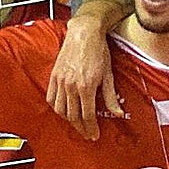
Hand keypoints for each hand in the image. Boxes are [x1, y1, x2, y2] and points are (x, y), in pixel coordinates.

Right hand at [46, 17, 123, 140]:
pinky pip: (51, 98)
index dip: (91, 128)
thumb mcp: (108, 75)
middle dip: (81, 128)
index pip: (87, 115)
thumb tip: (117, 114)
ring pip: (61, 109)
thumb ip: (110, 97)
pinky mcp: (54, 75)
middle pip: (74, 116)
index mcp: (86, 87)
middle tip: (87, 133)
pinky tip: (63, 111)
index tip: (94, 135)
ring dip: (69, 120)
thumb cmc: (99, 51)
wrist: (84, 33)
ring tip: (77, 124)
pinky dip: (57, 108)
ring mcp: (60, 81)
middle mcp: (71, 86)